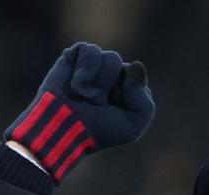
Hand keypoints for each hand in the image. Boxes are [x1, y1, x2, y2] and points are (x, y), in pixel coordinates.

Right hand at [6, 42, 154, 181]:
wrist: (65, 127)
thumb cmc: (99, 129)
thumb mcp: (132, 124)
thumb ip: (143, 99)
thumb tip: (136, 65)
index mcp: (129, 89)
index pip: (138, 79)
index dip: (127, 96)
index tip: (113, 109)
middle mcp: (113, 74)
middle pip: (125, 68)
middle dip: (112, 89)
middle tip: (98, 104)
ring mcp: (95, 64)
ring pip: (112, 58)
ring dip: (99, 83)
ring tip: (86, 96)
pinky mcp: (76, 55)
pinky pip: (92, 51)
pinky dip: (85, 72)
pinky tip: (76, 84)